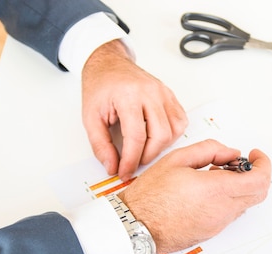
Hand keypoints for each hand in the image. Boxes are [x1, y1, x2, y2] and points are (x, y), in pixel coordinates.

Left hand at [82, 39, 187, 181]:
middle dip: (148, 156)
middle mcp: (150, 92)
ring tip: (145, 149)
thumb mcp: (90, 117)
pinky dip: (172, 134)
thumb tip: (112, 166)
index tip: (124, 171)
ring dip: (161, 146)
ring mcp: (163, 93)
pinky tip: (156, 136)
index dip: (131, 160)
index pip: (136, 137)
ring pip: (174, 130)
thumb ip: (100, 144)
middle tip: (134, 162)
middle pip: (160, 135)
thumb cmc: (100, 87)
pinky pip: (180, 121)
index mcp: (128, 95)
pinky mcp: (170, 95)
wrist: (109, 64)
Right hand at [118, 139, 270, 253]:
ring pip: (245, 203)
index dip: (263, 164)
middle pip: (259, 193)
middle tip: (240, 163)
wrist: (137, 226)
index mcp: (216, 190)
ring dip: (241, 186)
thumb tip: (231, 153)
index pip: (259, 179)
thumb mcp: (178, 159)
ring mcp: (218, 224)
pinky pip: (231, 213)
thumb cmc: (151, 195)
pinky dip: (229, 198)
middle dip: (256, 174)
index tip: (254, 155)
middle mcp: (222, 210)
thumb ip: (210, 150)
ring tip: (217, 174)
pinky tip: (209, 190)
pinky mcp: (212, 232)